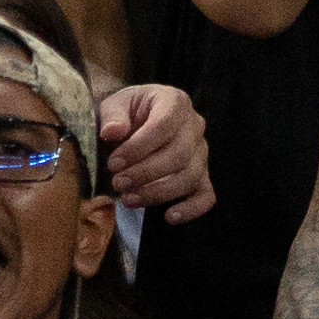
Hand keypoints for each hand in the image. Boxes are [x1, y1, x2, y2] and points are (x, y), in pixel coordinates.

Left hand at [94, 81, 208, 221]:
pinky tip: (168, 216)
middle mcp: (194, 126)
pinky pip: (206, 195)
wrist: (132, 123)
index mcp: (175, 102)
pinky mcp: (202, 175)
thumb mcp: (113, 105)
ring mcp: (201, 152)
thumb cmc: (124, 114)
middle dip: (146, 173)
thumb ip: (112, 116)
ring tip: (128, 198)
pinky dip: (191, 209)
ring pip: (190, 177)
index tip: (114, 163)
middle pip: (179, 154)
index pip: (163, 126)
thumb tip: (112, 131)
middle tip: (118, 183)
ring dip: (158, 192)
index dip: (138, 148)